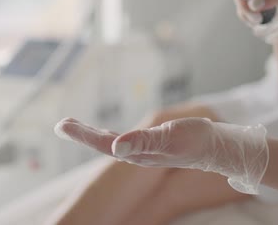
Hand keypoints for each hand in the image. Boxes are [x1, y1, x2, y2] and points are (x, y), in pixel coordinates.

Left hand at [55, 117, 268, 194]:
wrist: (215, 147)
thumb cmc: (194, 140)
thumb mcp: (168, 138)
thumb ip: (142, 141)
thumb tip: (116, 147)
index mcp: (136, 151)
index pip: (103, 143)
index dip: (82, 135)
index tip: (62, 125)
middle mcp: (136, 153)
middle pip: (104, 143)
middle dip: (82, 134)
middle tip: (62, 124)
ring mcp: (144, 151)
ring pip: (112, 142)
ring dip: (93, 135)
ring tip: (76, 127)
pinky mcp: (152, 146)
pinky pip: (124, 141)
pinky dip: (110, 136)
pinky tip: (109, 136)